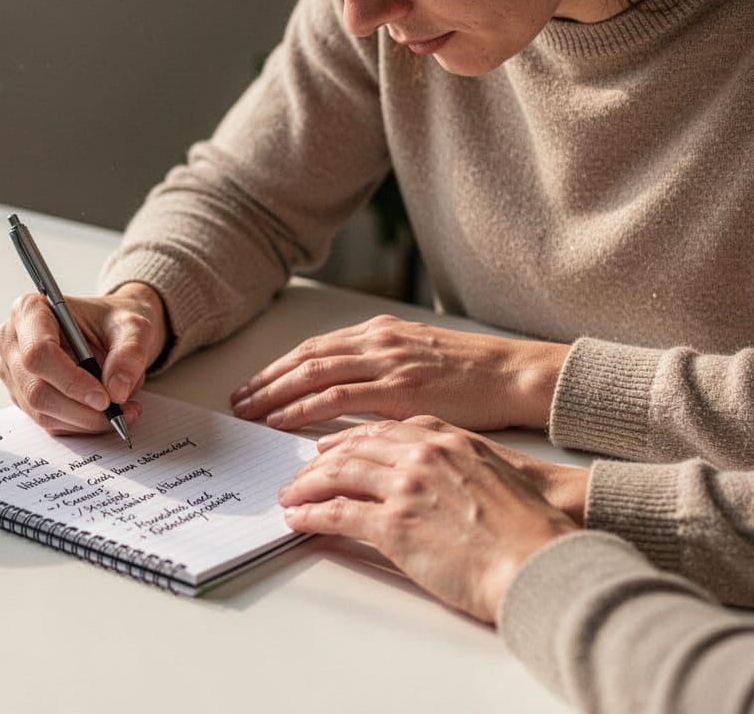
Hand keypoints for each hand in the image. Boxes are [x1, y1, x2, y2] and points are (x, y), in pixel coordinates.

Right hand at [0, 282, 168, 434]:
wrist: (109, 332)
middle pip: (37, 389)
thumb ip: (130, 353)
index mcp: (30, 310)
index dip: (70, 381)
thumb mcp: (134, 327)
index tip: (104, 398)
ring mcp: (14, 372)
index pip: (39, 353)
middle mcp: (13, 341)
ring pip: (42, 412)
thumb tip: (117, 390)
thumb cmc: (113, 322)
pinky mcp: (22, 396)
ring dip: (85, 421)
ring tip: (123, 412)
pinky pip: (49, 421)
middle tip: (120, 411)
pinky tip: (106, 415)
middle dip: (82, 409)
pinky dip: (81, 425)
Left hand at [230, 314, 568, 431]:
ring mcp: (387, 363)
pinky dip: (304, 407)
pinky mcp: (399, 390)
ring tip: (249, 413)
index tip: (254, 386)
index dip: (279, 368)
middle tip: (238, 402)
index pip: (315, 348)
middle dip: (266, 381)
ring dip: (274, 395)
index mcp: (381, 334)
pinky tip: (282, 420)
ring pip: (313, 374)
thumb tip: (349, 395)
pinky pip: (339, 397)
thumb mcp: (421, 364)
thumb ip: (382, 374)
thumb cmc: (475, 379)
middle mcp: (378, 342)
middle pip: (305, 358)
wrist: (515, 375)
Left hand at [279, 416, 579, 622]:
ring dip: (306, 486)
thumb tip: (434, 471)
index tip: (329, 447)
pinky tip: (297, 519)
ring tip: (289, 496)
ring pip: (338, 475)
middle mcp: (420, 455)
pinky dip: (311, 515)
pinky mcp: (393, 525)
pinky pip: (337, 514)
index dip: (349, 439)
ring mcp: (404, 487)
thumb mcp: (495, 471)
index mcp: (444, 438)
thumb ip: (458, 459)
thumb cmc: (528, 523)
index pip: (381, 430)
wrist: (538, 557)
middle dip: (319, 462)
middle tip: (299, 474)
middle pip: (352, 450)